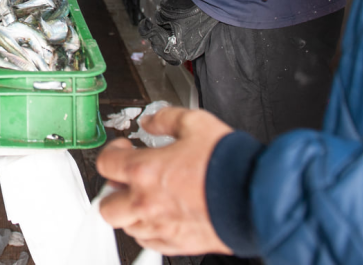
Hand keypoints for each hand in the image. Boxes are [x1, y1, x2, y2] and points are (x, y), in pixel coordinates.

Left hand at [97, 108, 233, 255]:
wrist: (256, 196)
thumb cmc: (229, 164)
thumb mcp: (196, 123)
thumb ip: (166, 119)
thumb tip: (151, 122)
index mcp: (145, 171)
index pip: (105, 164)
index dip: (112, 152)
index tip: (124, 149)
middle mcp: (147, 202)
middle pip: (106, 205)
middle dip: (113, 190)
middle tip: (128, 179)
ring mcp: (161, 226)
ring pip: (127, 226)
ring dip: (130, 211)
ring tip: (147, 197)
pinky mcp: (178, 243)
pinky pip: (150, 243)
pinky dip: (150, 231)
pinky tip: (162, 216)